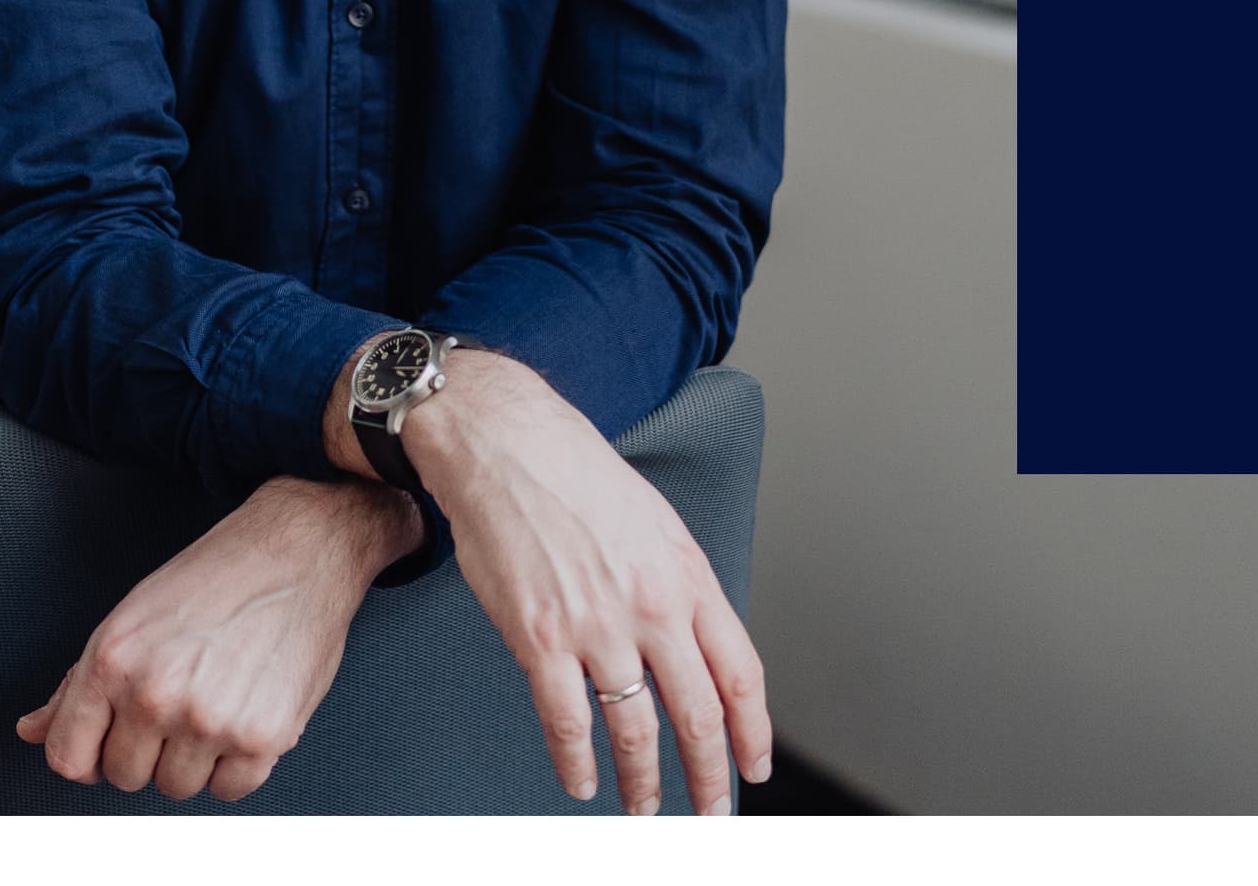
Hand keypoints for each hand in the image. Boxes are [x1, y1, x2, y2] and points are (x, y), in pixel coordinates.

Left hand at [18, 474, 419, 801]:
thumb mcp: (130, 617)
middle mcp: (156, 694)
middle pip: (124, 776)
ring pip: (177, 787)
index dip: (88, 755)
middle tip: (176, 706)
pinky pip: (231, 791)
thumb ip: (77, 684)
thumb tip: (34, 729)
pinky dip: (235, 767)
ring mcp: (210, 719)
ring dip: (192, 760)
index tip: (108, 743)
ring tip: (212, 706)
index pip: (69, 757)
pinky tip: (241, 720)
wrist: (299, 551)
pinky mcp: (263, 736)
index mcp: (113, 660)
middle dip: (145, 750)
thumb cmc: (217, 577)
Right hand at [407, 352, 772, 814]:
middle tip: (710, 814)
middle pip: (698, 714)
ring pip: (636, 730)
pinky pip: (567, 722)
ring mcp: (596, 626)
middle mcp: (651, 606)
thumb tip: (694, 645)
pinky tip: (582, 782)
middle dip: (709, 777)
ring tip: (643, 811)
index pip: (740, 674)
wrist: (505, 444)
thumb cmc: (575, 475)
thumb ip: (679, 587)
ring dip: (644, 784)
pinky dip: (578, 763)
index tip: (752, 768)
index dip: (752, 733)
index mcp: (687, 577)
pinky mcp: (539, 638)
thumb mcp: (656, 523)